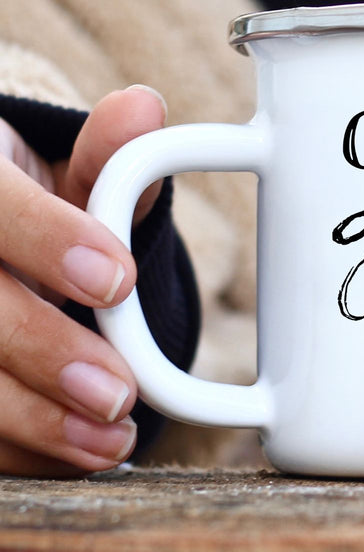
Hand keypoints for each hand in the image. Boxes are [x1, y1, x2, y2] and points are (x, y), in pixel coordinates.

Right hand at [0, 86, 165, 475]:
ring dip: (31, 419)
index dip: (48, 240)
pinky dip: (18, 447)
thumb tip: (144, 108)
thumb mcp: (69, 171)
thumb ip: (110, 152)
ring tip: (111, 441)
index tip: (119, 280)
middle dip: (43, 351)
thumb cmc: (33, 206)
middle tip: (119, 390)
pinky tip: (75, 456)